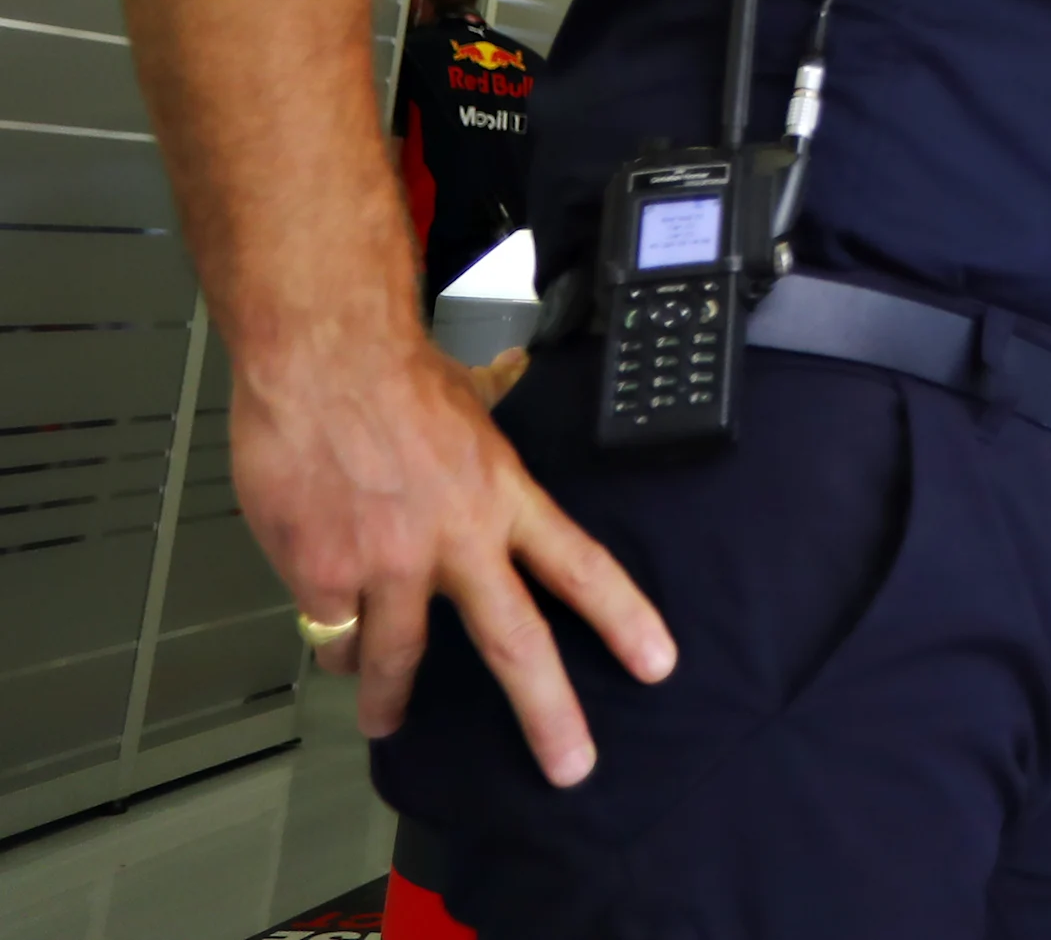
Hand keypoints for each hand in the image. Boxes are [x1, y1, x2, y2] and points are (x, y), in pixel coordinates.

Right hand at [235, 332, 672, 787]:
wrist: (321, 357)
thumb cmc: (392, 371)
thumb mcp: (467, 391)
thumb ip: (492, 405)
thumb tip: (512, 374)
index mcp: (504, 498)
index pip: (581, 567)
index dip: (623, 619)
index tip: (656, 664)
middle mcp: (458, 541)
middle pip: (515, 642)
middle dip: (547, 713)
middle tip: (570, 766)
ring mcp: (391, 564)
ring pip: (397, 659)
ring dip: (387, 699)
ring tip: (385, 722)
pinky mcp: (324, 574)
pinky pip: (330, 631)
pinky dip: (328, 634)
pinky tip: (325, 629)